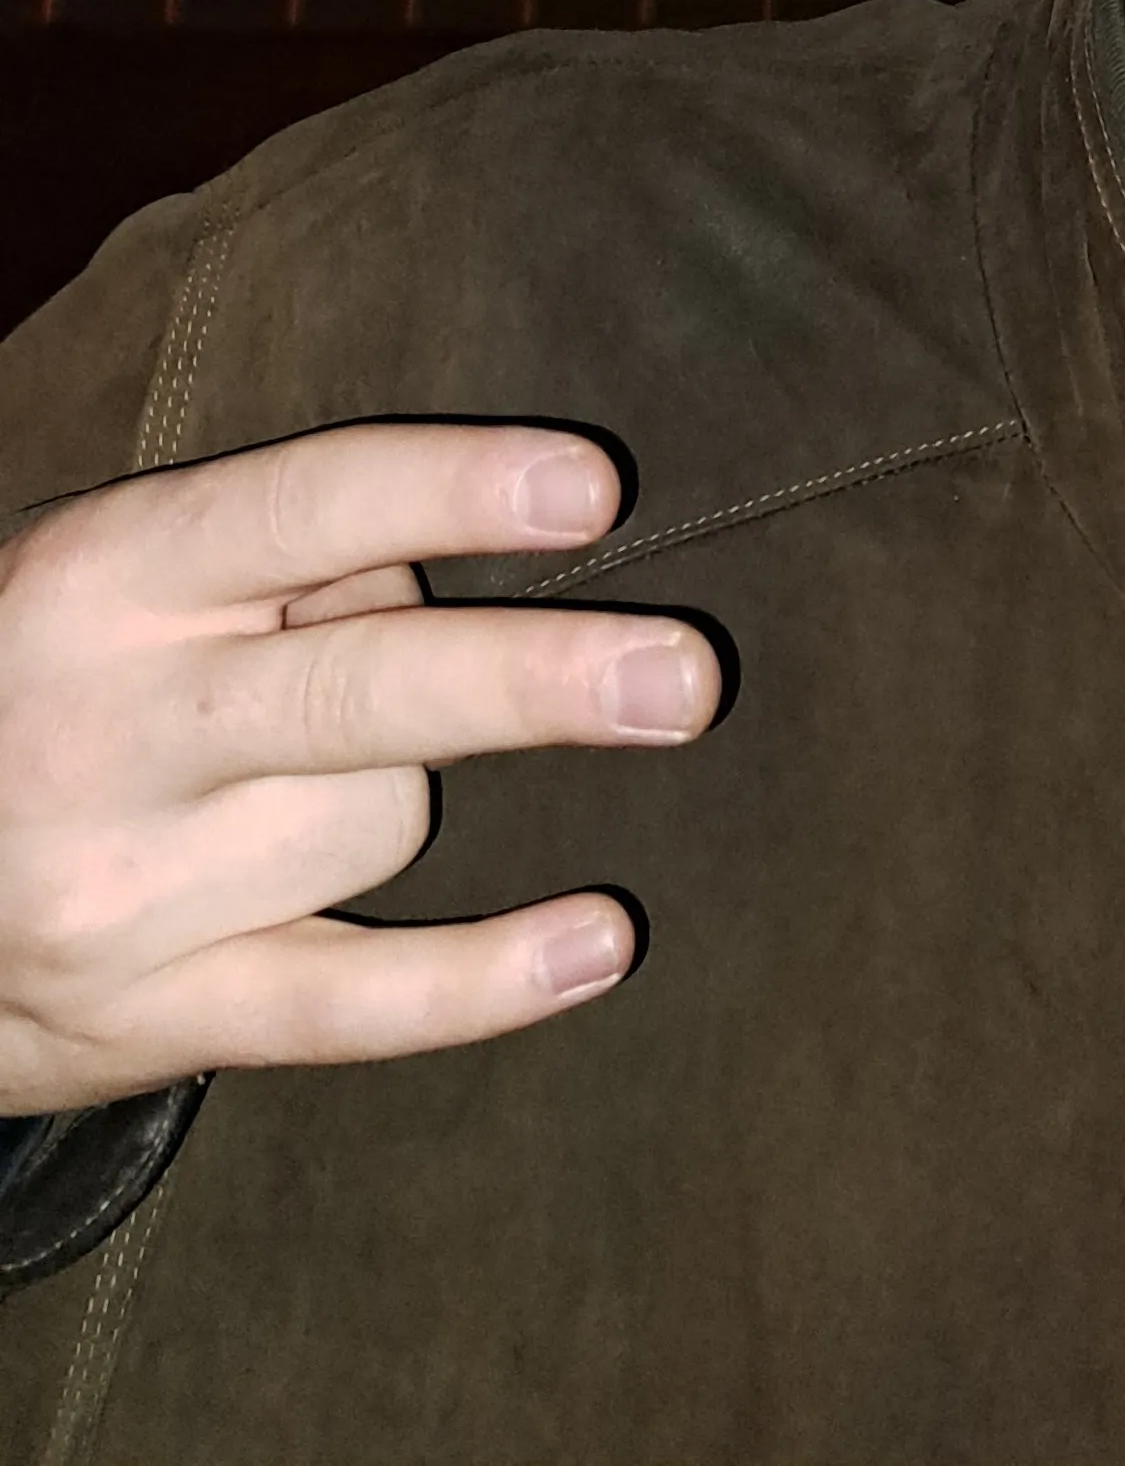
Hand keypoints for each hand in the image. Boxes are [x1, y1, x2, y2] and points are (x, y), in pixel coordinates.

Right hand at [0, 423, 719, 1112]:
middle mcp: (112, 723)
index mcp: (108, 572)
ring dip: (405, 783)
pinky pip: (348, 1003)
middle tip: (684, 675)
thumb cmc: (45, 673)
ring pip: (380, 822)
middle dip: (533, 683)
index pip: (305, 507)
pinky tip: (596, 942)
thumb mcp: (113, 568)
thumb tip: (457, 567)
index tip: (593, 487)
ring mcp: (125, 885)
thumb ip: (272, 552)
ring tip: (311, 764)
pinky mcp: (148, 1014)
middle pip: (364, 691)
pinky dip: (479, 981)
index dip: (454, 490)